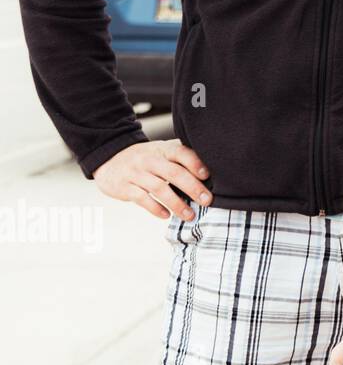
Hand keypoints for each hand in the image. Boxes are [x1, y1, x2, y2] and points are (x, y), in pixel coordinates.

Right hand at [92, 139, 210, 219]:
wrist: (109, 157)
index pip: (181, 153)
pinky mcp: (125, 187)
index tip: (207, 175)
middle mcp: (150, 160)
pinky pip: (141, 199)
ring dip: (177, 203)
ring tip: (190, 215)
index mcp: (163, 149)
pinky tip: (166, 215)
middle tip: (207, 201)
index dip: (195, 163)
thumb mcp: (162, 151)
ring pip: (159, 188)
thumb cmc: (146, 158)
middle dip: (193, 188)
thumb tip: (211, 173)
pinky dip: (155, 208)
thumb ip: (182, 158)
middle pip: (174, 173)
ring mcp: (136, 173)